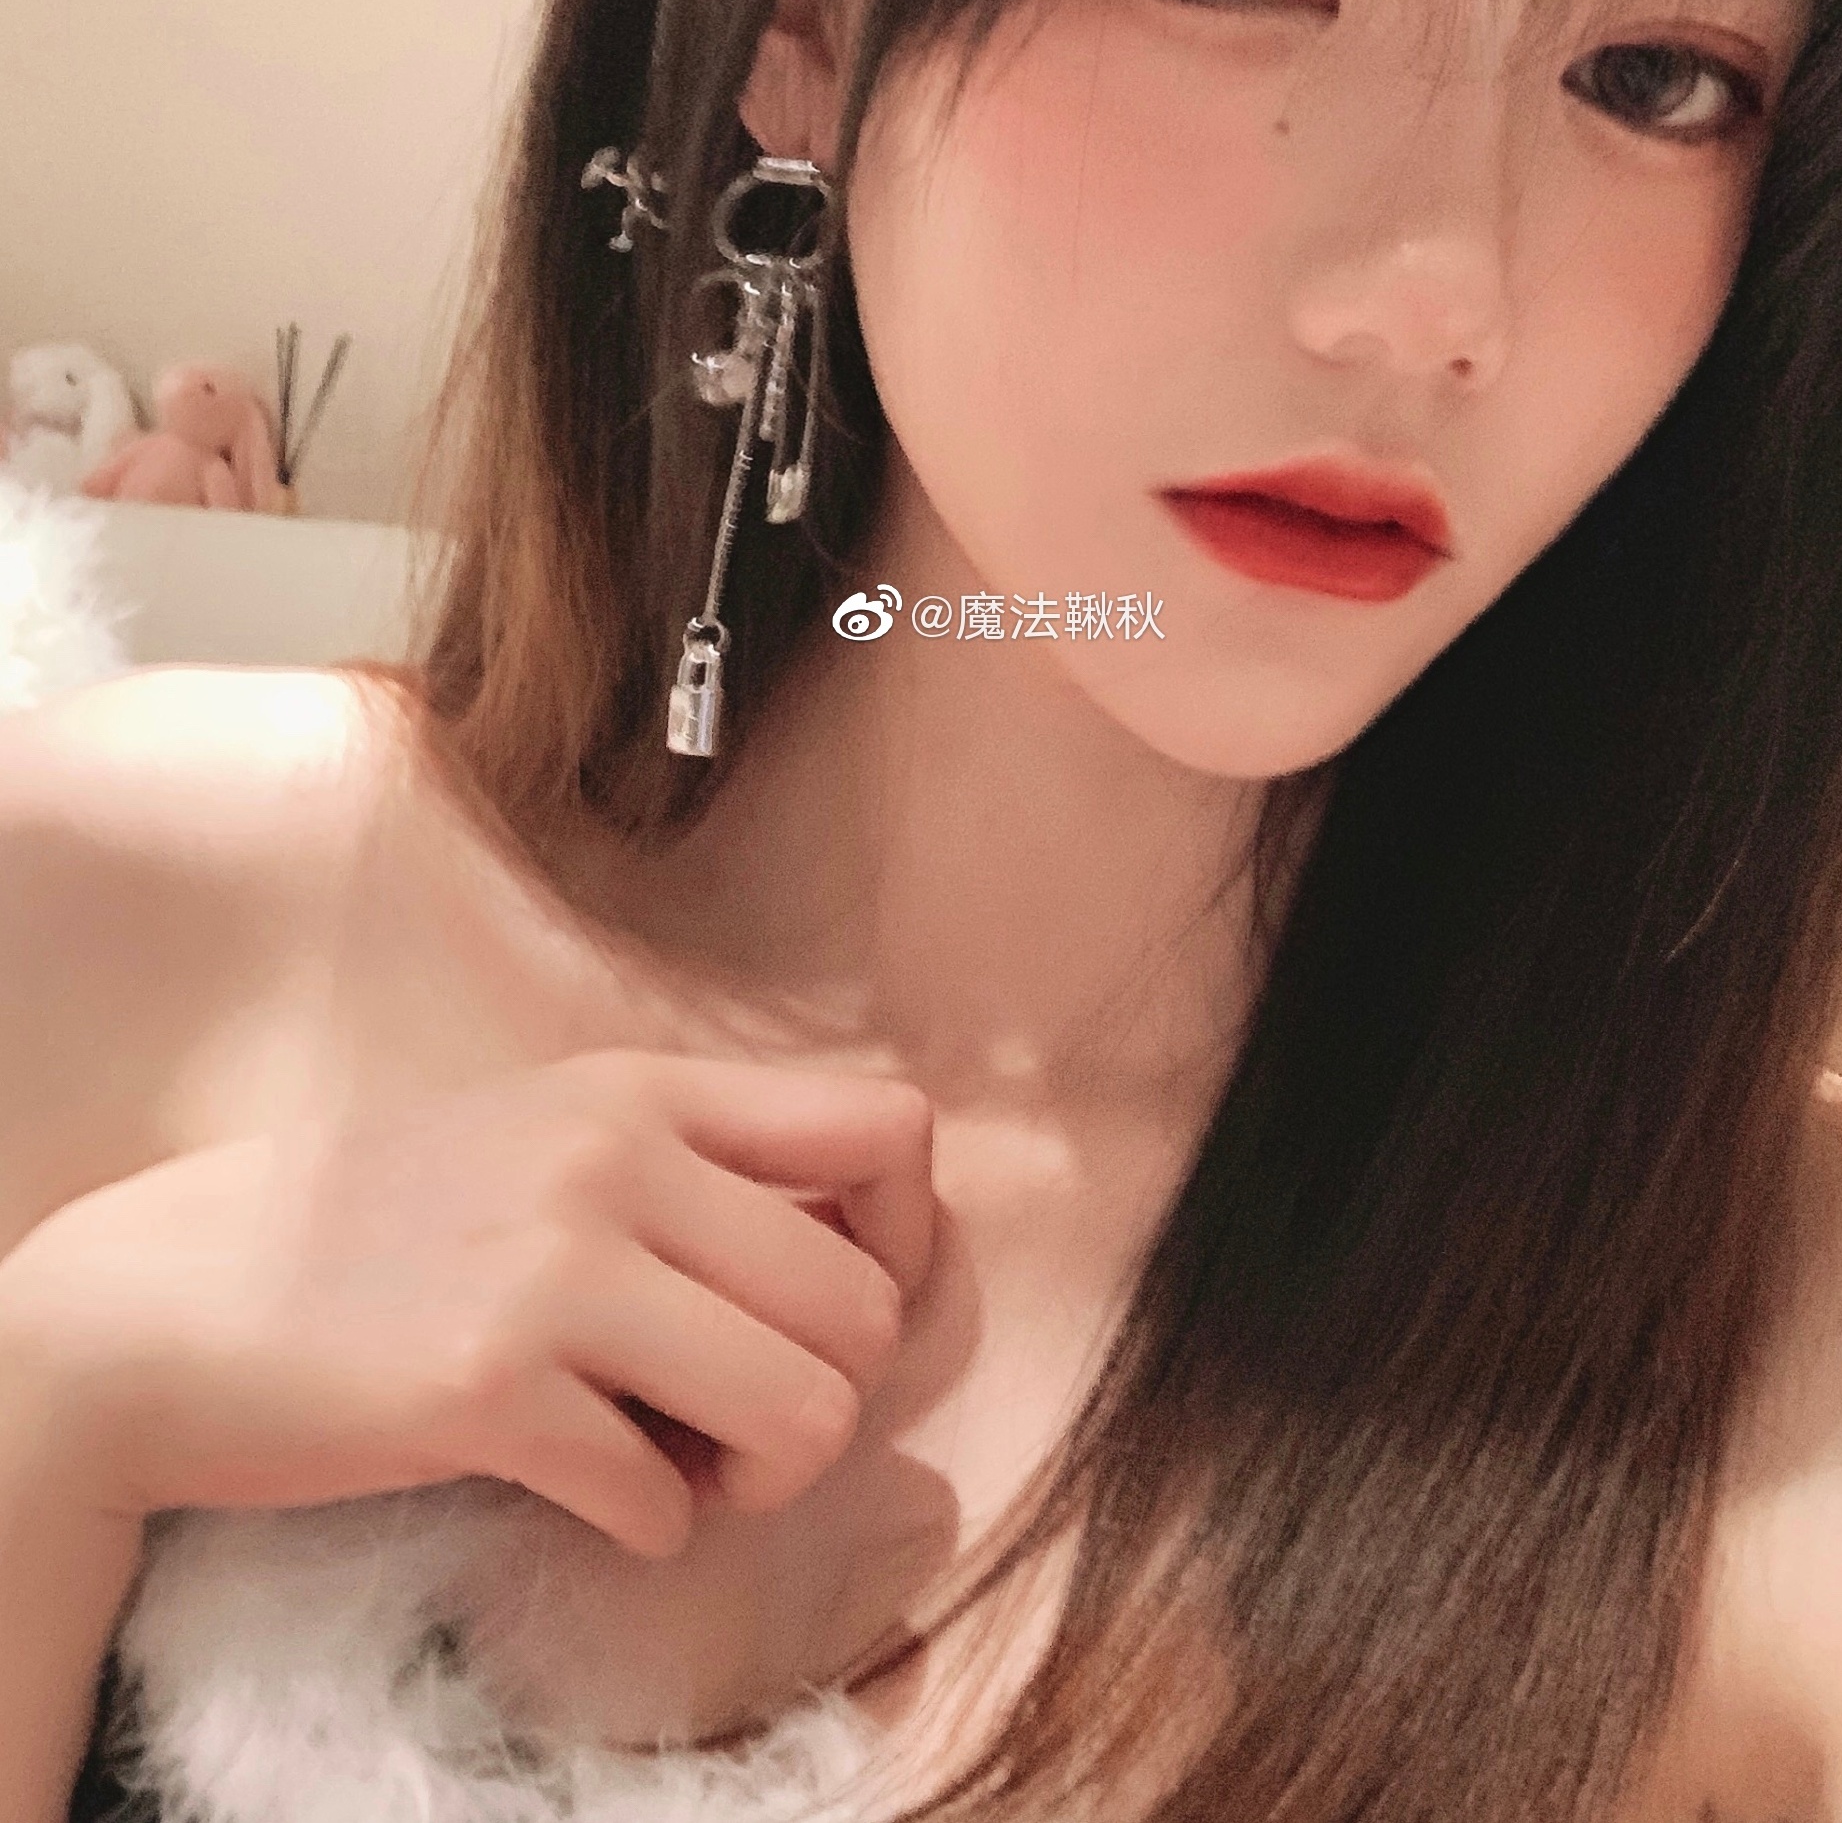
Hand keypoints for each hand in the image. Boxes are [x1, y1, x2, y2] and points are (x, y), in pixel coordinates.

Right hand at [0, 1049, 935, 1560]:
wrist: (163, 1298)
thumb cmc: (375, 1224)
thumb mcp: (546, 1132)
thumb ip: (688, 1162)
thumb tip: (856, 1247)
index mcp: (643, 1087)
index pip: (893, 1127)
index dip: (906, 1238)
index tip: (831, 1303)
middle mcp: (617, 1158)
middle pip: (869, 1306)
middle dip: (833, 1394)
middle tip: (743, 1418)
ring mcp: (552, 1269)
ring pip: (809, 1409)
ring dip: (765, 1475)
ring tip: (689, 1464)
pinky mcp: (486, 1390)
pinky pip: (668, 1499)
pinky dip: (652, 1526)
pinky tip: (593, 1496)